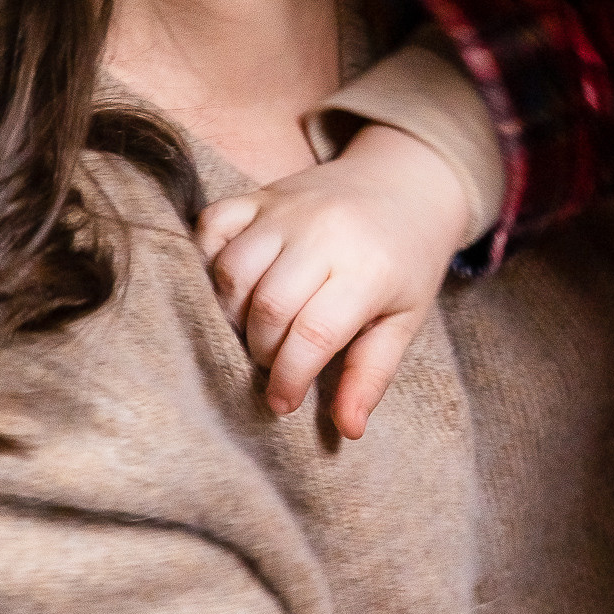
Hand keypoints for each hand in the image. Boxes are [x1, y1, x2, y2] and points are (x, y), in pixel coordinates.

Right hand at [196, 128, 476, 435]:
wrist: (407, 183)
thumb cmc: (407, 261)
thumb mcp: (404, 319)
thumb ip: (372, 373)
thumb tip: (349, 430)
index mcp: (367, 269)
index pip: (312, 335)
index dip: (289, 379)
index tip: (282, 403)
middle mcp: (323, 233)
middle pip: (267, 306)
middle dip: (262, 350)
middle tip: (275, 362)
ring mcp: (286, 208)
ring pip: (232, 270)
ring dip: (232, 313)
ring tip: (254, 329)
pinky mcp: (260, 194)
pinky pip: (212, 225)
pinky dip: (207, 260)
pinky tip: (228, 288)